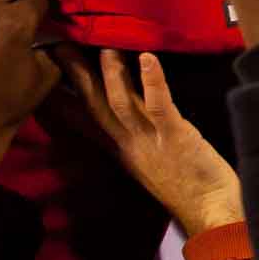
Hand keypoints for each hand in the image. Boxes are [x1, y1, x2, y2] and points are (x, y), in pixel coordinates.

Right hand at [58, 48, 242, 237]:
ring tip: (105, 46)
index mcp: (123, 150)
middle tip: (59, 45)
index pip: (85, 120)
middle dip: (75, 75)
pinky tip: (148, 59)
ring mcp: (150, 142)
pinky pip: (160, 106)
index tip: (45, 71)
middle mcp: (130, 145)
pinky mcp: (176, 138)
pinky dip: (153, 81)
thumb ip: (136, 138)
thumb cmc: (191, 186)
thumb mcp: (152, 163)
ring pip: (122, 104)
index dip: (62, 96)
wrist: (213, 214)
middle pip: (95, 106)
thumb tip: (126, 116)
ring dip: (111, 74)